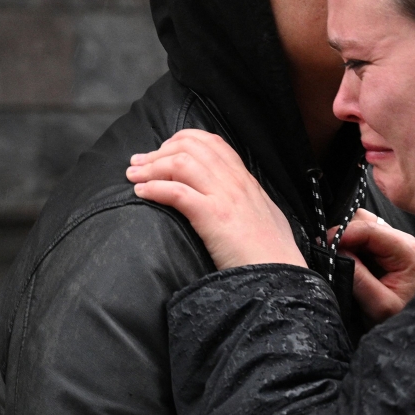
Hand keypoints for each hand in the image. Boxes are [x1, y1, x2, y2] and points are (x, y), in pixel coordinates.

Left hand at [126, 129, 304, 270]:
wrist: (279, 274)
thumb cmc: (271, 252)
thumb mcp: (264, 214)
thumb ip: (246, 201)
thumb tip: (230, 200)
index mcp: (245, 179)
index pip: (211, 141)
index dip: (180, 141)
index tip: (161, 153)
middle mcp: (235, 181)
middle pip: (191, 145)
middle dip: (158, 151)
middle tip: (138, 164)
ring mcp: (225, 196)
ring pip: (181, 162)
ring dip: (151, 167)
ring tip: (134, 177)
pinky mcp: (213, 216)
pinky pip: (178, 191)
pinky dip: (155, 188)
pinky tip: (142, 194)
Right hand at [335, 209, 414, 323]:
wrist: (410, 326)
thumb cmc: (397, 317)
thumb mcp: (379, 305)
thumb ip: (360, 278)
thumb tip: (339, 251)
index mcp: (407, 250)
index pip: (370, 229)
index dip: (344, 233)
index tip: (322, 243)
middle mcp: (404, 239)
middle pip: (366, 220)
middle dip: (344, 234)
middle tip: (326, 251)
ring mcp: (395, 240)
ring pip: (362, 224)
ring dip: (345, 237)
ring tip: (334, 254)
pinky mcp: (386, 246)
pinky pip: (362, 234)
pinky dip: (349, 242)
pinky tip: (342, 255)